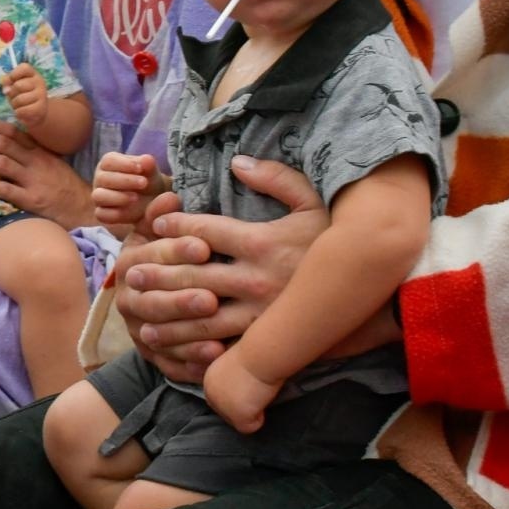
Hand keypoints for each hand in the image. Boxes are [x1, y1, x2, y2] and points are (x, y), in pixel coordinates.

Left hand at [0, 63, 48, 128]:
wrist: (35, 112)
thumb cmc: (21, 95)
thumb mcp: (13, 86)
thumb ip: (7, 82)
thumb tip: (6, 90)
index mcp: (32, 73)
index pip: (24, 67)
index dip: (14, 74)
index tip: (12, 81)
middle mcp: (39, 81)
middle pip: (18, 85)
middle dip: (12, 94)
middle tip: (15, 97)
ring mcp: (42, 94)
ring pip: (20, 99)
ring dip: (14, 105)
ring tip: (18, 105)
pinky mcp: (41, 108)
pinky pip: (23, 110)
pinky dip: (18, 113)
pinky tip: (22, 111)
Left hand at [0, 119, 93, 226]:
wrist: (84, 208)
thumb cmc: (64, 186)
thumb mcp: (52, 162)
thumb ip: (31, 152)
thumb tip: (7, 142)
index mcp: (40, 151)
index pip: (13, 132)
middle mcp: (35, 162)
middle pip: (4, 144)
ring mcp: (33, 180)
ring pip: (3, 163)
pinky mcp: (31, 199)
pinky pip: (7, 190)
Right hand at [92, 152, 162, 231]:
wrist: (151, 202)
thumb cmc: (147, 182)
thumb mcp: (151, 172)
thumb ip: (148, 165)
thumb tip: (146, 159)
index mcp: (108, 164)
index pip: (109, 161)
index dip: (124, 164)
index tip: (140, 168)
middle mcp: (100, 179)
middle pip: (103, 178)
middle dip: (124, 180)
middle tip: (144, 183)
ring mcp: (99, 197)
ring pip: (98, 196)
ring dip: (117, 197)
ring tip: (136, 197)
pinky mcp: (101, 213)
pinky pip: (101, 214)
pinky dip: (115, 213)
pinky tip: (130, 211)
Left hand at [117, 157, 326, 372]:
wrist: (377, 289)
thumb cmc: (337, 241)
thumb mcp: (314, 202)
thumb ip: (276, 178)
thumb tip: (237, 161)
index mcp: (263, 242)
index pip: (204, 231)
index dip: (175, 225)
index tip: (157, 224)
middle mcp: (258, 279)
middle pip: (193, 275)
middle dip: (157, 273)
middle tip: (130, 273)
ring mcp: (261, 313)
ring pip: (201, 316)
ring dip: (166, 315)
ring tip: (141, 313)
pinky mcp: (267, 339)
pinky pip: (223, 346)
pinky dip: (192, 346)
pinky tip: (172, 344)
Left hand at [202, 346, 279, 432]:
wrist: (262, 353)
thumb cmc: (256, 351)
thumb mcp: (238, 361)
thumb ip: (233, 375)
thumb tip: (243, 386)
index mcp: (210, 378)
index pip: (220, 399)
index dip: (238, 397)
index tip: (250, 387)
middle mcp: (210, 393)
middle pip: (226, 414)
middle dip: (243, 408)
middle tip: (257, 391)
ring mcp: (221, 406)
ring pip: (238, 421)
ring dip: (252, 411)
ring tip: (260, 392)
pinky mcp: (237, 416)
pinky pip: (251, 426)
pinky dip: (260, 418)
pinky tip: (263, 399)